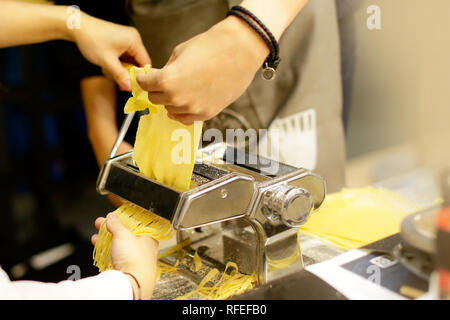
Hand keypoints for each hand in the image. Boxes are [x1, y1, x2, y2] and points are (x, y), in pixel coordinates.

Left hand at [70, 12, 150, 90]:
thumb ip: (120, 76)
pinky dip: (119, 63)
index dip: (140, 76)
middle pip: (138, 62)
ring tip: (110, 71)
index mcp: (134, 40)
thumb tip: (130, 88)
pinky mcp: (121, 40)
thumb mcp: (107, 61)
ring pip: (131, 60)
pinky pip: (125, 56)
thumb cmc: (91, 40)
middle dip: (129, 73)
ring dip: (122, 69)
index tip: (134, 86)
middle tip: (120, 81)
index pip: (145, 63)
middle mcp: (133, 38)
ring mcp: (127, 38)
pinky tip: (109, 66)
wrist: (77, 27)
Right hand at [91, 213, 158, 299]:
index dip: (123, 219)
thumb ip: (116, 224)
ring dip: (106, 241)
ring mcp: (135, 260)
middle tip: (100, 224)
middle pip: (126, 236)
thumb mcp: (123, 235)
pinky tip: (100, 249)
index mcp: (149, 238)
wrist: (132, 283)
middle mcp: (144, 250)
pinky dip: (107, 253)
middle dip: (111, 230)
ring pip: (119, 247)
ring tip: (96, 237)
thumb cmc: (135, 258)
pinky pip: (116, 258)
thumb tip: (112, 217)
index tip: (113, 217)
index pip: (136, 225)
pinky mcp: (127, 269)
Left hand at [136, 16, 268, 124]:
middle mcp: (178, 98)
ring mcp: (193, 108)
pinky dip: (182, 111)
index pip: (144, 85)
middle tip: (163, 82)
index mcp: (168, 80)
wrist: (240, 51)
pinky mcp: (207, 113)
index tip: (146, 77)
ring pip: (170, 110)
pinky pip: (185, 118)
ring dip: (170, 101)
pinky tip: (187, 100)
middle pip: (155, 99)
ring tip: (180, 88)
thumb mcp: (179, 52)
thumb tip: (159, 78)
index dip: (144, 79)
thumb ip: (166, 69)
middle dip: (156, 89)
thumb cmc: (212, 46)